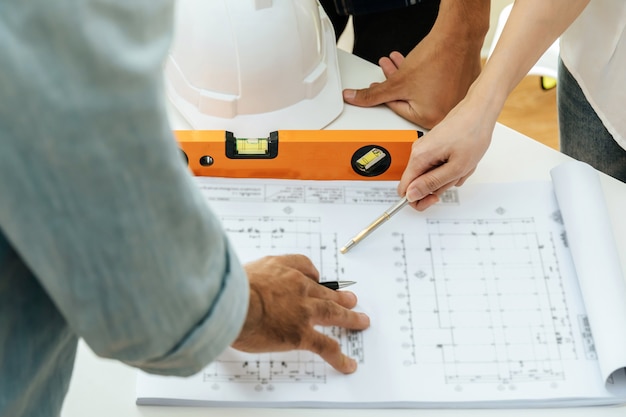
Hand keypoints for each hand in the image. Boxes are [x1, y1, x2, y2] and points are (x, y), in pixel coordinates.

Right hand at [232, 254, 369, 373]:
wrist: (233, 301)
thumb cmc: (232, 288)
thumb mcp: (243, 268)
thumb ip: (255, 272)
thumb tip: (252, 281)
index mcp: (283, 271)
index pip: (304, 267)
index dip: (311, 274)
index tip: (315, 278)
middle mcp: (298, 288)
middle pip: (324, 290)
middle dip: (339, 295)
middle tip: (350, 299)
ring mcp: (303, 311)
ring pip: (334, 312)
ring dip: (350, 317)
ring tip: (361, 320)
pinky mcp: (301, 334)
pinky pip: (326, 346)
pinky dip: (339, 356)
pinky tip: (348, 363)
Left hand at [342, 24, 482, 128]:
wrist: (459, 35)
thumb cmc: (435, 58)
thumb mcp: (396, 82)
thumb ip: (373, 94)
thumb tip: (355, 98)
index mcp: (431, 119)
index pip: (398, 109)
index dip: (385, 95)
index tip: (379, 87)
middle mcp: (446, 114)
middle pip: (410, 100)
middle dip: (395, 84)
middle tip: (389, 71)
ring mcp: (456, 101)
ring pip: (422, 91)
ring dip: (407, 78)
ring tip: (400, 64)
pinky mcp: (461, 87)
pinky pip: (437, 85)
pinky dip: (425, 76)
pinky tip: (418, 64)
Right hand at [398, 92, 495, 210]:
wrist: (479, 111)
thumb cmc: (471, 134)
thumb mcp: (456, 167)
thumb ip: (431, 183)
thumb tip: (411, 195)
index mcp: (419, 157)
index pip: (405, 189)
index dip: (419, 199)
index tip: (434, 198)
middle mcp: (417, 152)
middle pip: (419, 183)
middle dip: (439, 185)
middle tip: (456, 175)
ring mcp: (425, 148)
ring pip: (431, 175)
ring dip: (448, 175)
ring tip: (462, 164)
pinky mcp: (432, 146)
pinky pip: (437, 165)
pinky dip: (451, 167)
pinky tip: (461, 159)